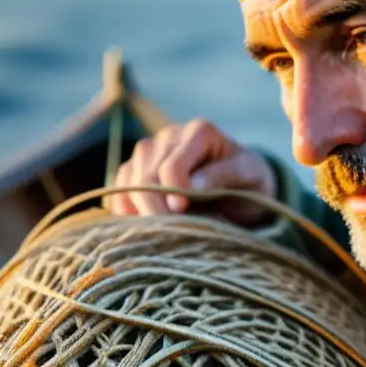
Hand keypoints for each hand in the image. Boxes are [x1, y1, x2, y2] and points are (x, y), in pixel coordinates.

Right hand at [108, 119, 277, 225]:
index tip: (183, 213)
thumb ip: (223, 176)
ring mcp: (148, 151)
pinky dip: (126, 211)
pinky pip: (118, 190)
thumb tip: (192, 187)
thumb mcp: (247, 175)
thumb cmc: (247, 179)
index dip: (173, 194)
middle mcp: (169, 136)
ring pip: (128, 183)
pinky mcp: (134, 168)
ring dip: (140, 212)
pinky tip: (144, 225)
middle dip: (155, 210)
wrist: (238, 181)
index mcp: (199, 132)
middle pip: (145, 177)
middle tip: (171, 234)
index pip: (171, 167)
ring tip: (162, 231)